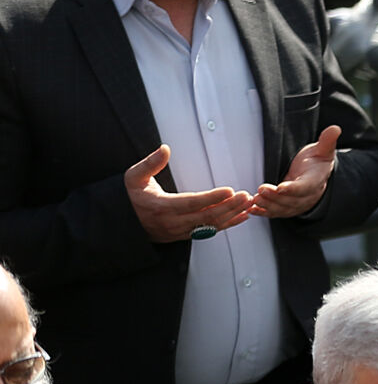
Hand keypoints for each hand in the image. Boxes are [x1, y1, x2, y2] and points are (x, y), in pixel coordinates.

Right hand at [124, 145, 253, 243]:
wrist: (122, 223)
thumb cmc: (130, 196)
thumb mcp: (133, 177)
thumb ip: (150, 164)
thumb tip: (165, 148)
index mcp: (161, 206)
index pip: (191, 203)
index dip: (212, 198)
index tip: (229, 191)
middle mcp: (172, 222)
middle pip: (206, 216)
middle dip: (229, 206)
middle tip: (246, 196)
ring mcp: (180, 231)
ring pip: (210, 225)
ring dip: (232, 216)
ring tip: (249, 205)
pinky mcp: (185, 236)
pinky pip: (210, 231)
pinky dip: (228, 224)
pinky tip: (242, 216)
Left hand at [250, 125, 340, 219]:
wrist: (317, 175)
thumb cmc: (317, 161)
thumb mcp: (323, 150)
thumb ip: (327, 141)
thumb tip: (335, 128)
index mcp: (315, 181)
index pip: (305, 187)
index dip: (293, 189)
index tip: (281, 187)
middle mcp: (307, 196)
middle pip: (291, 200)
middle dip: (275, 197)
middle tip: (261, 190)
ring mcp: (297, 204)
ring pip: (283, 209)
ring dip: (268, 205)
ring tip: (255, 200)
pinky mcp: (287, 208)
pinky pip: (276, 213)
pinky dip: (264, 213)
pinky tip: (252, 210)